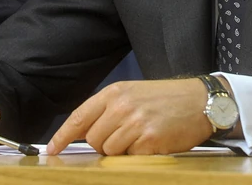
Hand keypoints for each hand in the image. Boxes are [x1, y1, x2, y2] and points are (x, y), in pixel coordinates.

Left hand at [47, 79, 212, 155]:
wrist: (200, 101)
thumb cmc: (165, 99)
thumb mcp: (132, 95)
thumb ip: (107, 110)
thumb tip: (82, 133)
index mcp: (114, 93)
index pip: (79, 117)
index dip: (62, 135)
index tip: (51, 150)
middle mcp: (121, 106)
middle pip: (93, 139)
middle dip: (103, 144)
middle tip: (125, 136)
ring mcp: (135, 123)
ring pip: (110, 151)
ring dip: (122, 151)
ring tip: (141, 137)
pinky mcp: (149, 140)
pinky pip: (131, 158)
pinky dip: (139, 155)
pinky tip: (152, 142)